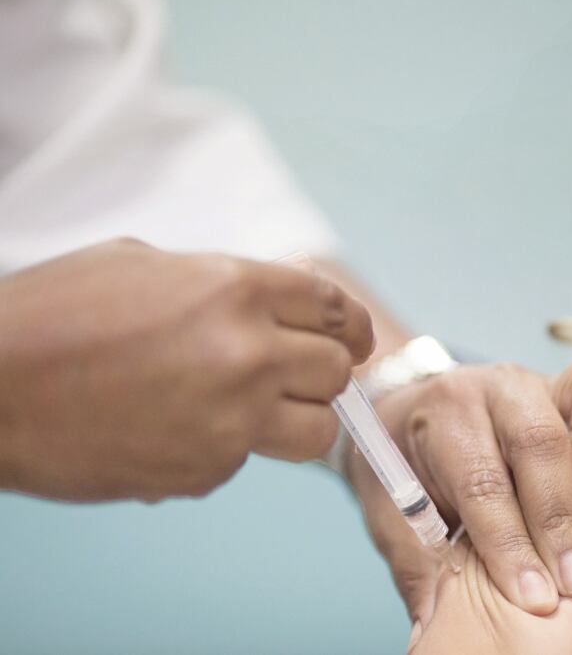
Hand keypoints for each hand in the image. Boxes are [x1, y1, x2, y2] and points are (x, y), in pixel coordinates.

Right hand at [0, 238, 372, 501]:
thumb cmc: (53, 315)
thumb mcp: (146, 265)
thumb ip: (224, 282)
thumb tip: (278, 301)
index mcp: (235, 289)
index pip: (332, 306)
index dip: (351, 324)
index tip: (355, 338)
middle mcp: (248, 353)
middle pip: (337, 371)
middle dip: (324, 371)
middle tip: (299, 373)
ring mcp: (232, 419)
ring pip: (316, 431)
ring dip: (297, 419)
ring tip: (252, 408)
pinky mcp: (206, 470)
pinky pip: (246, 460)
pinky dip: (226, 447)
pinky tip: (174, 427)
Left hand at [346, 356, 571, 631]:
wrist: (410, 411)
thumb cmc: (405, 465)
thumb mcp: (395, 513)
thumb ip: (423, 564)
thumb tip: (438, 628)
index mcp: (446, 413)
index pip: (482, 480)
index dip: (510, 543)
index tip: (532, 597)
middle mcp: (497, 388)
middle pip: (539, 447)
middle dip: (558, 524)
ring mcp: (542, 383)